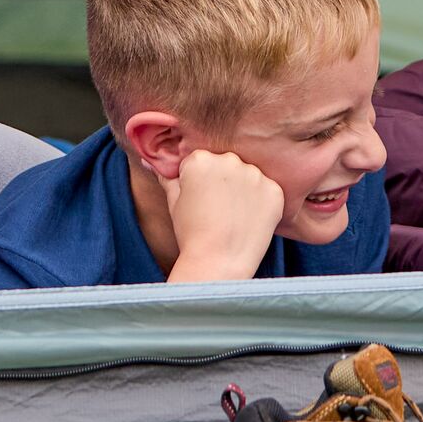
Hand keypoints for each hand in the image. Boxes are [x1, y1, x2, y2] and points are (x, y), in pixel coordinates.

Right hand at [160, 147, 290, 285]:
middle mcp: (228, 159)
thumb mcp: (173, 202)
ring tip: (233, 217)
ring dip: (243, 190)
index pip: (200, 161)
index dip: (198, 183)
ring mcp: (254, 175)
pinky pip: (268, 191)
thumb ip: (166, 177)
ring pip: (248, 176)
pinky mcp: (274, 191)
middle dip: (222, 182)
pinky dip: (262, 203)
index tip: (199, 202)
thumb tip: (149, 161)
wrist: (218, 262)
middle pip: (225, 164)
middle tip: (216, 210)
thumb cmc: (191, 233)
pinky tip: (250, 220)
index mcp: (200, 159)